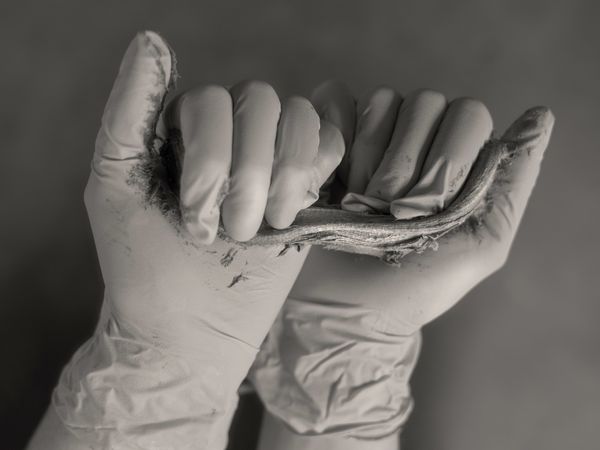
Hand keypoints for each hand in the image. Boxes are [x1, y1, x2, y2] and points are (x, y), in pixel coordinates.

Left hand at [31, 33, 342, 449]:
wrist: (190, 334)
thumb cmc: (144, 269)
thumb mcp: (116, 189)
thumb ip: (129, 113)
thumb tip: (153, 41)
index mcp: (179, 127)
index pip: (212, 100)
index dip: (211, 159)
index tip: (195, 223)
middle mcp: (229, 133)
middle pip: (261, 101)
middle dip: (248, 174)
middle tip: (231, 232)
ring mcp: (271, 158)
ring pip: (299, 117)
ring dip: (286, 175)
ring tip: (266, 227)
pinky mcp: (307, 186)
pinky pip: (330, 143)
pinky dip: (317, 170)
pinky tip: (293, 212)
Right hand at [251, 81, 553, 444]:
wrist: (343, 310)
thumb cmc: (413, 287)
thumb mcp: (480, 245)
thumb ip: (511, 184)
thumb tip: (541, 116)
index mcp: (457, 161)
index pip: (468, 114)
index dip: (449, 159)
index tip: (429, 211)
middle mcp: (417, 140)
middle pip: (425, 102)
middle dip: (407, 164)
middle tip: (390, 213)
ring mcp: (372, 136)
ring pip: (384, 100)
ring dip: (371, 157)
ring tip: (358, 204)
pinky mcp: (330, 138)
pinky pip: (336, 98)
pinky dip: (337, 131)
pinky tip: (334, 176)